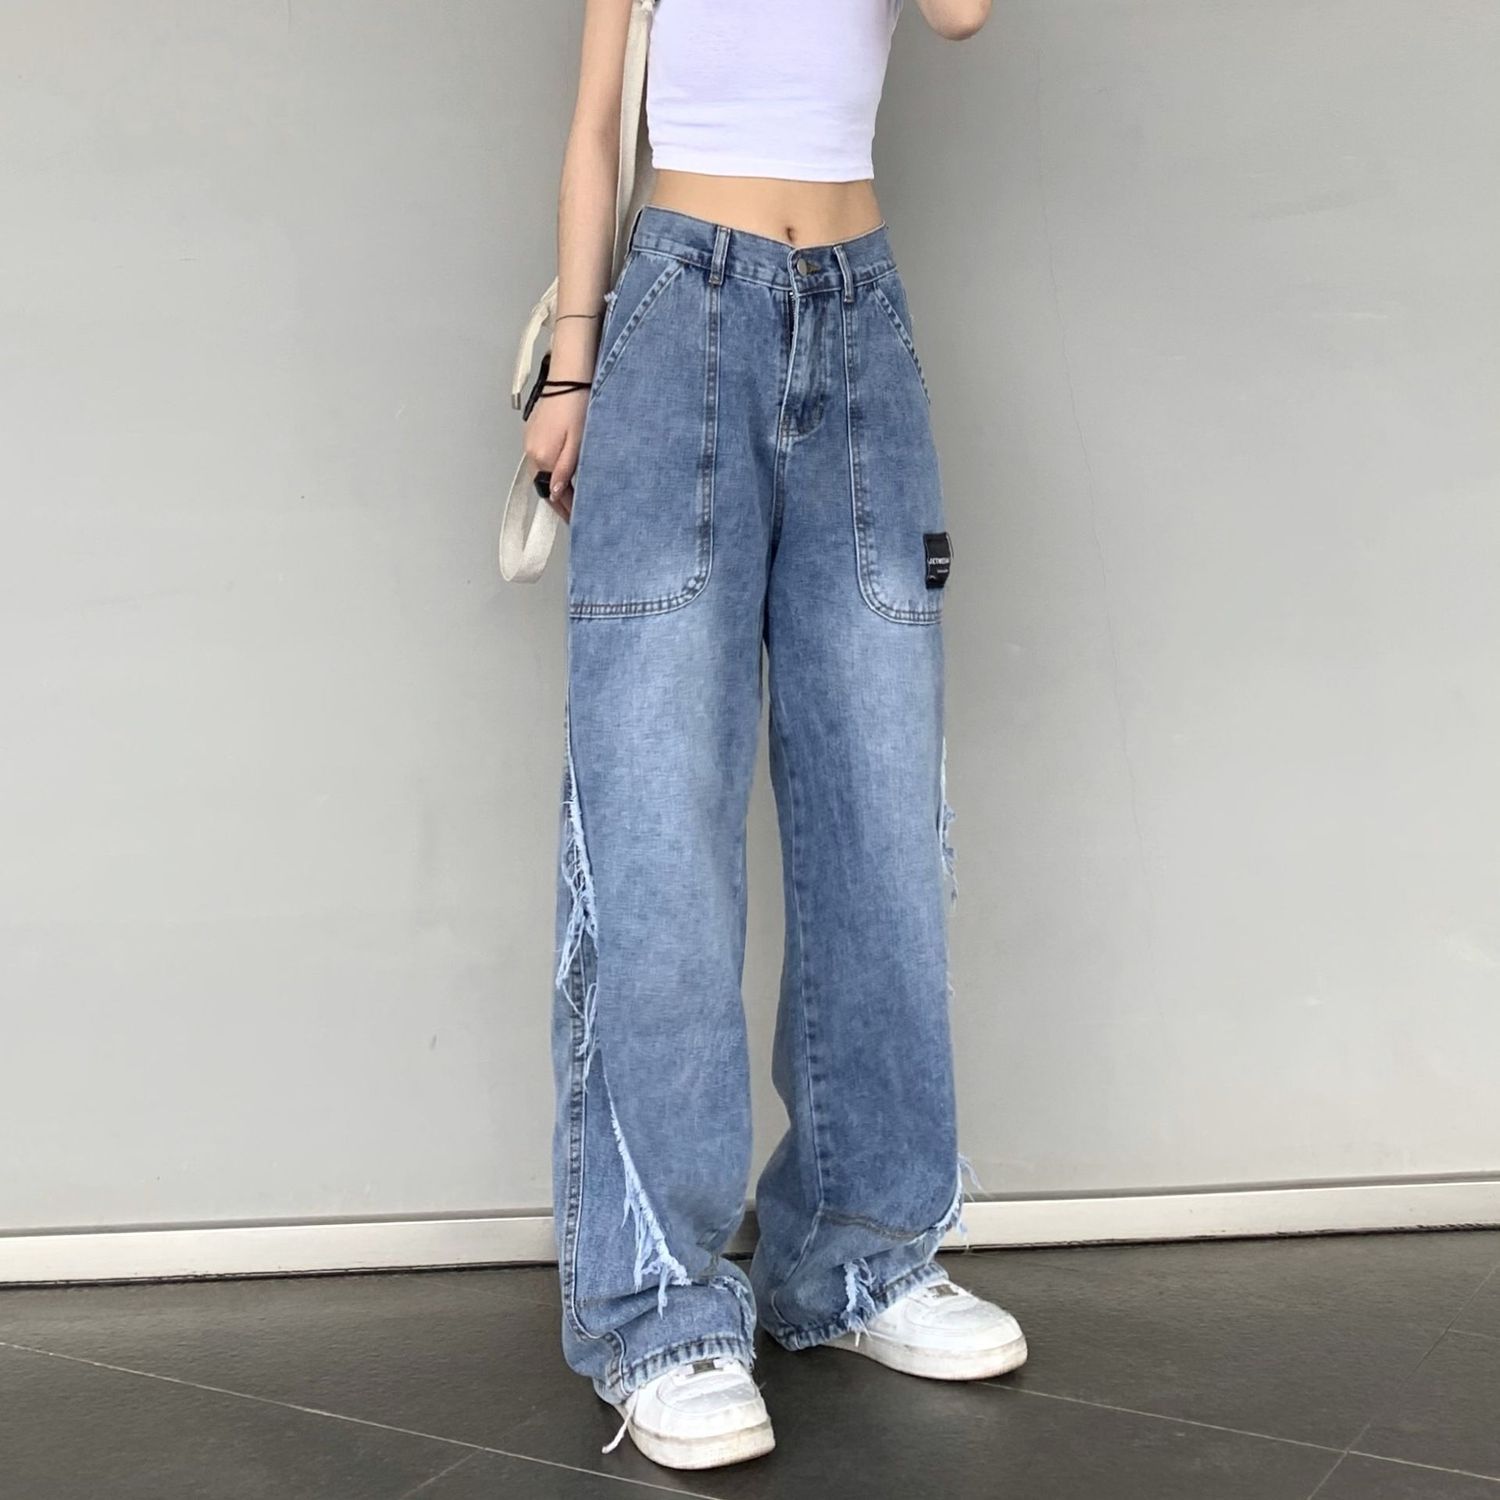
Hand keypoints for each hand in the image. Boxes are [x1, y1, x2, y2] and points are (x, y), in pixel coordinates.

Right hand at [524, 387, 591, 522]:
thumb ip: (566, 469)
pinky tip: (560, 474)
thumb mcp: (577, 442)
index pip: (553, 493)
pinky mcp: (532, 433)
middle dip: (559, 502)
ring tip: (570, 499)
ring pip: (542, 473)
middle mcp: (533, 452)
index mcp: (544, 457)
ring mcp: (530, 442)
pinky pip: (540, 460)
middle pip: (544, 486)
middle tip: (573, 515)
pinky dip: (549, 471)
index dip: (566, 509)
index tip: (576, 519)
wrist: (568, 377)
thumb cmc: (577, 405)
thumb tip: (556, 493)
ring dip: (554, 487)